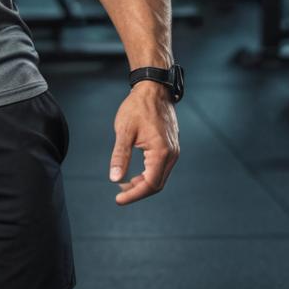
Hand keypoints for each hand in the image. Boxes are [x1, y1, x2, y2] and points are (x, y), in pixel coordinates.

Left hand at [108, 81, 179, 204]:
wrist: (153, 88)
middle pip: (156, 184)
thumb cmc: (138, 107)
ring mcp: (174, 151)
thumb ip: (120, 156)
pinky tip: (136, 172)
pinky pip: (161, 167)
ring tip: (125, 183)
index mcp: (161, 152)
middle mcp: (172, 154)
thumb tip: (114, 179)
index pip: (149, 184)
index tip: (118, 199)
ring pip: (160, 177)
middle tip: (119, 193)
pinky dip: (149, 174)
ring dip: (143, 183)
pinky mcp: (171, 147)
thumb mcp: (124, 131)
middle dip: (138, 191)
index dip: (134, 194)